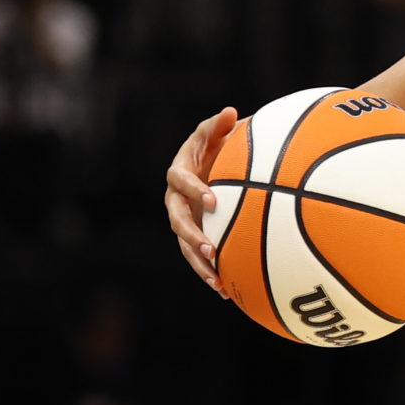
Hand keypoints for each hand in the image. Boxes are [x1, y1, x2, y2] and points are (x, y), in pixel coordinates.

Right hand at [163, 108, 240, 289]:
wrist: (213, 164)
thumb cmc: (216, 145)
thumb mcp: (216, 133)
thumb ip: (219, 125)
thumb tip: (230, 112)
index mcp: (179, 173)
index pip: (181, 181)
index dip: (194, 190)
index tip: (212, 201)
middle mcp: (175, 199)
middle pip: (177, 220)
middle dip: (192, 236)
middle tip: (211, 249)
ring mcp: (182, 219)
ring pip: (184, 245)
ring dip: (199, 263)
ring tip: (217, 281)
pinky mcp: (192, 235)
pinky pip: (197, 256)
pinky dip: (210, 273)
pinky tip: (227, 291)